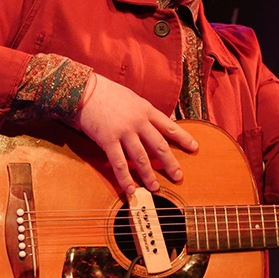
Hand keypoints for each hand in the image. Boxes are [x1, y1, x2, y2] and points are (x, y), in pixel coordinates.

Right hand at [73, 73, 197, 193]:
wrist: (84, 89)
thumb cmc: (106, 92)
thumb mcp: (131, 98)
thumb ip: (142, 112)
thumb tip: (151, 124)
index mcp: (146, 109)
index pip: (170, 126)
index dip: (184, 138)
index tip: (194, 147)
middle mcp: (138, 121)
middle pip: (160, 146)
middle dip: (170, 163)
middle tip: (178, 176)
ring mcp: (124, 131)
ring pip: (142, 158)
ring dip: (149, 175)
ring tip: (155, 188)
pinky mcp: (108, 140)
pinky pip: (119, 163)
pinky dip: (125, 178)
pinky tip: (131, 188)